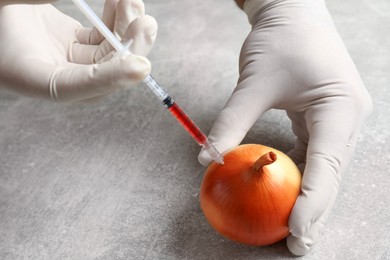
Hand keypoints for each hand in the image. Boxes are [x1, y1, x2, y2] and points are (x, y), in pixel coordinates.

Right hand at [0, 0, 156, 101]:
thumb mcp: (6, 5)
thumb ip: (34, 2)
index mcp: (30, 77)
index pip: (73, 87)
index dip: (109, 78)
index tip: (139, 65)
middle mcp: (55, 75)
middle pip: (103, 75)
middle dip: (129, 49)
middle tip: (146, 24)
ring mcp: (68, 61)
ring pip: (108, 55)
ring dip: (126, 31)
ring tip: (133, 2)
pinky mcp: (76, 46)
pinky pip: (103, 40)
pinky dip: (115, 24)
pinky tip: (120, 4)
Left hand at [199, 0, 371, 254]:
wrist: (292, 10)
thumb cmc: (280, 39)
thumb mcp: (254, 82)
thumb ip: (231, 123)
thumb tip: (208, 159)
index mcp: (341, 108)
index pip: (328, 165)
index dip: (313, 203)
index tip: (295, 232)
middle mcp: (346, 119)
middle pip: (332, 175)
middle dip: (315, 211)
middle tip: (295, 246)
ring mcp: (337, 121)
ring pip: (325, 170)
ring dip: (309, 199)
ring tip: (293, 230)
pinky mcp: (322, 120)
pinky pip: (314, 157)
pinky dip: (301, 179)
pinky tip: (287, 196)